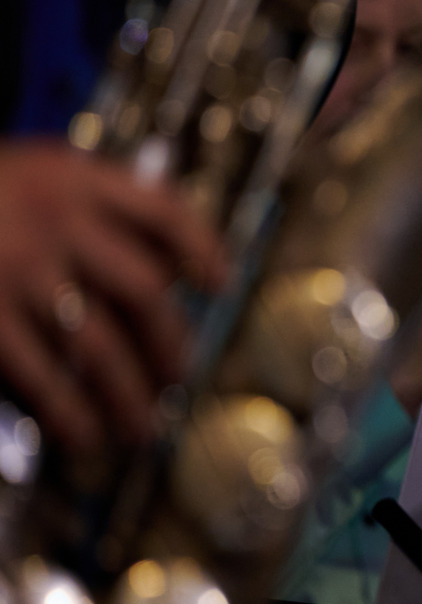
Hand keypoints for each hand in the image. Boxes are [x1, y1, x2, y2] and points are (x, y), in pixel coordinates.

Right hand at [0, 142, 225, 456]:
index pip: (162, 210)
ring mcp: (17, 272)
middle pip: (142, 289)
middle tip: (178, 375)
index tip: (220, 281)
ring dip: (128, 392)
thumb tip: (166, 264)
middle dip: (169, 340)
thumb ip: (91, 201)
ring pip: (97, 343)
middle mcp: (54, 223)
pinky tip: (83, 434)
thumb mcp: (31, 169)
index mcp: (72, 179)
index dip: (201, 246)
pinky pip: (37, 371)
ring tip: (143, 426)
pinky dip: (66, 408)